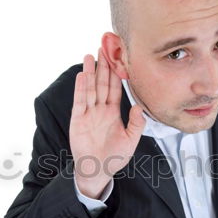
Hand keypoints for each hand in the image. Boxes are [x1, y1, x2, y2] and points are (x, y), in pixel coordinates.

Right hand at [69, 48, 145, 197]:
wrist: (98, 170)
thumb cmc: (115, 157)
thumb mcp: (131, 140)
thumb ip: (136, 124)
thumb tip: (139, 106)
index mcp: (113, 112)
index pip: (115, 88)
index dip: (117, 73)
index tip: (118, 58)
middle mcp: (100, 109)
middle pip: (102, 83)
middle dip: (103, 66)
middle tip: (104, 47)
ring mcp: (88, 113)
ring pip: (90, 88)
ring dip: (91, 72)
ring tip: (91, 55)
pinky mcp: (78, 119)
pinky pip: (80, 101)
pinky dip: (81, 88)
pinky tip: (83, 75)